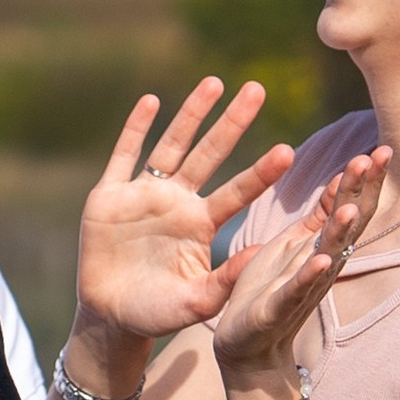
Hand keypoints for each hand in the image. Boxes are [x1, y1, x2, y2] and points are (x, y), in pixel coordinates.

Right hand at [70, 80, 296, 356]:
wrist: (111, 316)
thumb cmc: (158, 312)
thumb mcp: (197, 301)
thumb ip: (227, 280)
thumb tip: (264, 253)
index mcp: (201, 224)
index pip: (238, 191)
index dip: (261, 172)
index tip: (289, 152)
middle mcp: (177, 201)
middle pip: (209, 154)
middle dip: (232, 123)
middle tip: (258, 89)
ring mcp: (143, 194)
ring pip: (171, 144)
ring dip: (191, 114)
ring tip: (214, 83)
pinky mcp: (109, 196)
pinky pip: (124, 154)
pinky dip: (135, 128)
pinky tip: (151, 101)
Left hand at [208, 148, 391, 385]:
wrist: (247, 344)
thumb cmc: (270, 288)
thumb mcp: (297, 243)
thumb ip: (322, 215)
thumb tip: (344, 178)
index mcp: (322, 245)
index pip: (351, 206)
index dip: (366, 180)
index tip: (382, 149)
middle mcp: (321, 264)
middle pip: (347, 223)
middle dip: (362, 191)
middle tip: (377, 158)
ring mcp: (302, 287)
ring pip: (327, 254)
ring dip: (341, 231)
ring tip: (352, 206)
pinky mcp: (276, 309)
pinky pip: (295, 290)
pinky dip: (309, 275)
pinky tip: (322, 260)